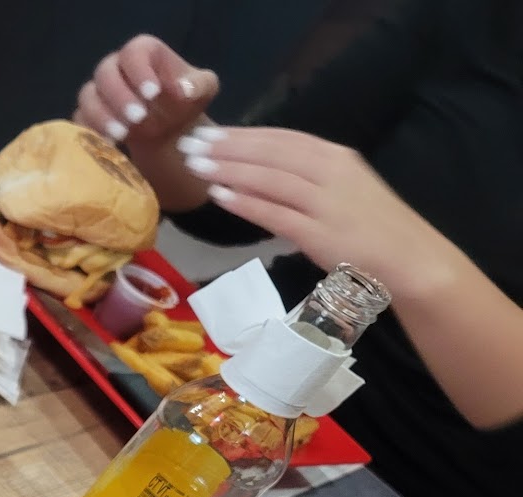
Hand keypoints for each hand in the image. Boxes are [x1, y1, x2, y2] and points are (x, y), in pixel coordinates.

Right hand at [73, 35, 219, 147]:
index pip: (134, 52)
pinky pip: (80, 120)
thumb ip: (199, 85)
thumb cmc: (186, 102)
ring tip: (123, 135)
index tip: (153, 92)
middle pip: (105, 72)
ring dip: (103, 116)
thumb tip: (185, 91)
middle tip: (138, 117)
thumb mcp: (203, 90)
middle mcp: (116, 67)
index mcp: (143, 52)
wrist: (170, 130)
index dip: (140, 70)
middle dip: (120, 96)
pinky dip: (92, 132)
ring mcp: (98, 91)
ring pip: (88, 97)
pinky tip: (110, 145)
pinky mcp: (88, 115)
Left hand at [178, 127, 465, 301]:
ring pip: (269, 178)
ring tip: (195, 165)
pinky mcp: (320, 233)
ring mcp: (327, 202)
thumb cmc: (372, 228)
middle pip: (271, 153)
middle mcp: (332, 172)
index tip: (209, 130)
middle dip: (227, 147)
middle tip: (190, 143)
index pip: (282, 138)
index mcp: (337, 157)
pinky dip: (246, 202)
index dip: (243, 134)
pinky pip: (275, 213)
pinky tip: (219, 196)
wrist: (411, 260)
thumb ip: (306, 178)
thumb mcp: (342, 190)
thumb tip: (261, 172)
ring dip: (229, 169)